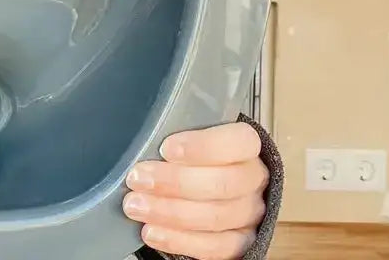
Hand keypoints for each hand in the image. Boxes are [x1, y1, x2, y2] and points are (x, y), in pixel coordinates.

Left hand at [123, 121, 268, 259]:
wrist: (213, 193)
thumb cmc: (194, 161)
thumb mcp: (187, 141)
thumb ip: (175, 143)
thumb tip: (141, 144)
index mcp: (246, 148)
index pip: (238, 142)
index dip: (202, 146)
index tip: (166, 149)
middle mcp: (253, 180)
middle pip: (223, 183)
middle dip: (175, 182)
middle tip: (138, 179)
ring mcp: (249, 214)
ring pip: (216, 216)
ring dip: (169, 212)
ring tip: (136, 206)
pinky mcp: (241, 242)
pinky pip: (214, 247)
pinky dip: (179, 240)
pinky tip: (152, 232)